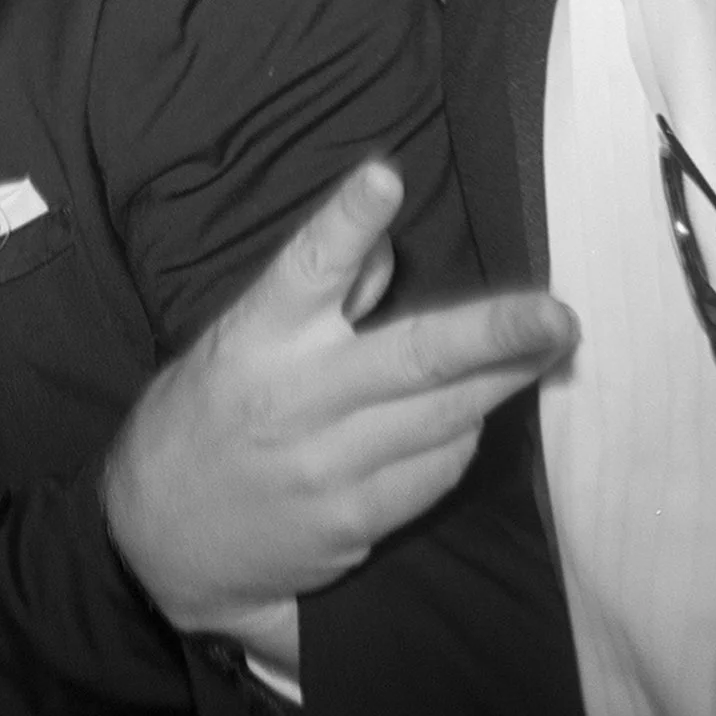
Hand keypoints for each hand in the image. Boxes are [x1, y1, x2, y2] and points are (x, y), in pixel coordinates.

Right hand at [102, 160, 577, 651]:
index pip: (306, 268)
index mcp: (256, 338)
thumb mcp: (237, 341)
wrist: (157, 538)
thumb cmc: (205, 414)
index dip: (347, 221)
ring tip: (551, 346)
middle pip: (410, 359)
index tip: (385, 177)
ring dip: (504, 382)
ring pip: (441, 419)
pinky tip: (477, 416)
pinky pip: (434, 474)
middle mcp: (294, 399)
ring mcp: (326, 467)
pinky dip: (464, 439)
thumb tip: (383, 246)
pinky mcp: (352, 522)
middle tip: (558, 314)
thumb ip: (314, 297)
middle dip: (493, 335)